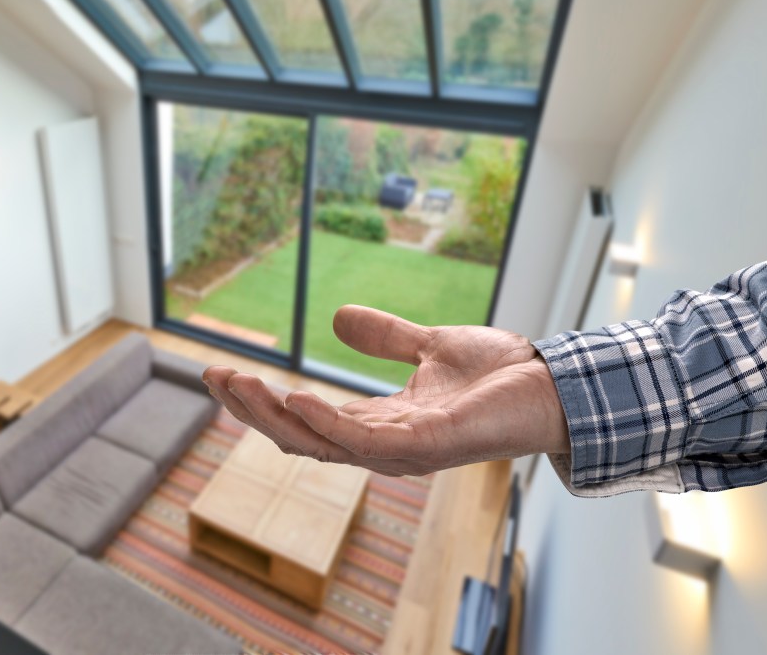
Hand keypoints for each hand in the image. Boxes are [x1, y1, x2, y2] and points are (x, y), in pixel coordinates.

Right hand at [202, 305, 569, 475]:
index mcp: (380, 426)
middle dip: (251, 412)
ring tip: (236, 384)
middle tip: (211, 376)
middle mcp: (383, 446)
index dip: (260, 402)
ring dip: (273, 416)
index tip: (219, 372)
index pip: (304, 421)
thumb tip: (337, 316)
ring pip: (320, 441)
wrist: (555, 382)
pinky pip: (362, 439)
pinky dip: (323, 421)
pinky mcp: (426, 445)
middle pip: (300, 437)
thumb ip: (385, 337)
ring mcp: (403, 451)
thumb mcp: (429, 346)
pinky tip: (292, 397)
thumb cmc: (502, 375)